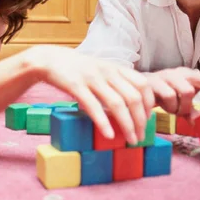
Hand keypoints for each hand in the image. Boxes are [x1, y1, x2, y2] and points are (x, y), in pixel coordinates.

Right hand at [25, 45, 155, 145]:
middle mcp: (107, 71)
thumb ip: (117, 81)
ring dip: (127, 125)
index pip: (143, 85)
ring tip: (130, 140)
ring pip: (117, 104)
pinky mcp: (76, 86)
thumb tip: (135, 104)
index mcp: (115, 67)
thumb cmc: (77, 68)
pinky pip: (93, 106)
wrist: (50, 59)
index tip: (147, 120)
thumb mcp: (101, 69)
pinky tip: (109, 135)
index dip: (149, 104)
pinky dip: (104, 122)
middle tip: (141, 137)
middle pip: (133, 97)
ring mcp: (92, 78)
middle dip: (141, 120)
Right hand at [145, 67, 199, 118]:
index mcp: (193, 77)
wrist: (135, 90)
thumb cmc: (162, 96)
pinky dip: (168, 107)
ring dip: (182, 107)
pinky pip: (168, 95)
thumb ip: (194, 113)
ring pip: (186, 91)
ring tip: (173, 111)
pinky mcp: (155, 80)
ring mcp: (169, 75)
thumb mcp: (182, 105)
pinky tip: (161, 108)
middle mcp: (183, 73)